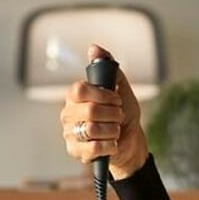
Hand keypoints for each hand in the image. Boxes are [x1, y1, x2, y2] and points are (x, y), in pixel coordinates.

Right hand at [60, 44, 147, 179]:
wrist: (130, 141)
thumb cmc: (123, 114)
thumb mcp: (121, 88)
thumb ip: (109, 67)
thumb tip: (94, 48)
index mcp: (76, 96)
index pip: (79, 90)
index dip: (103, 95)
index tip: (115, 100)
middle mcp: (68, 114)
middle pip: (90, 111)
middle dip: (113, 114)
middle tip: (118, 116)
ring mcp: (70, 133)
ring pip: (93, 129)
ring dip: (113, 130)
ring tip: (115, 130)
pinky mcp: (75, 151)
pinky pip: (93, 148)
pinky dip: (109, 145)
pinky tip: (112, 143)